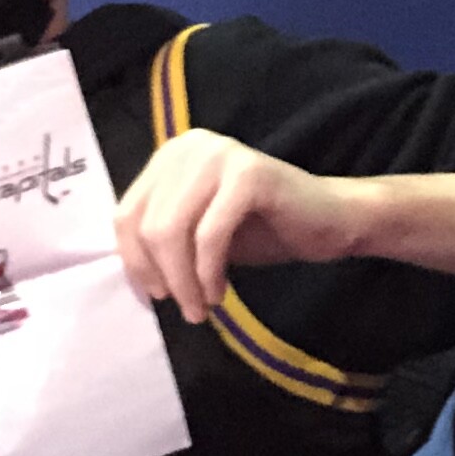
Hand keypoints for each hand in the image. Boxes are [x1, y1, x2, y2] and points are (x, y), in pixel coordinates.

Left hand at [115, 131, 379, 323]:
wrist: (328, 221)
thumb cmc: (260, 229)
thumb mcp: (197, 232)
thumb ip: (162, 239)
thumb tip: (129, 274)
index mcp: (171, 156)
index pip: (126, 215)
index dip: (134, 263)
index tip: (156, 297)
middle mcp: (190, 146)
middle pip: (147, 225)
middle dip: (163, 277)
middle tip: (186, 309)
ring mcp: (220, 154)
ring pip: (172, 231)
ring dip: (184, 281)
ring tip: (201, 307)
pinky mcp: (249, 174)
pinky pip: (210, 234)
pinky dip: (208, 272)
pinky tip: (219, 292)